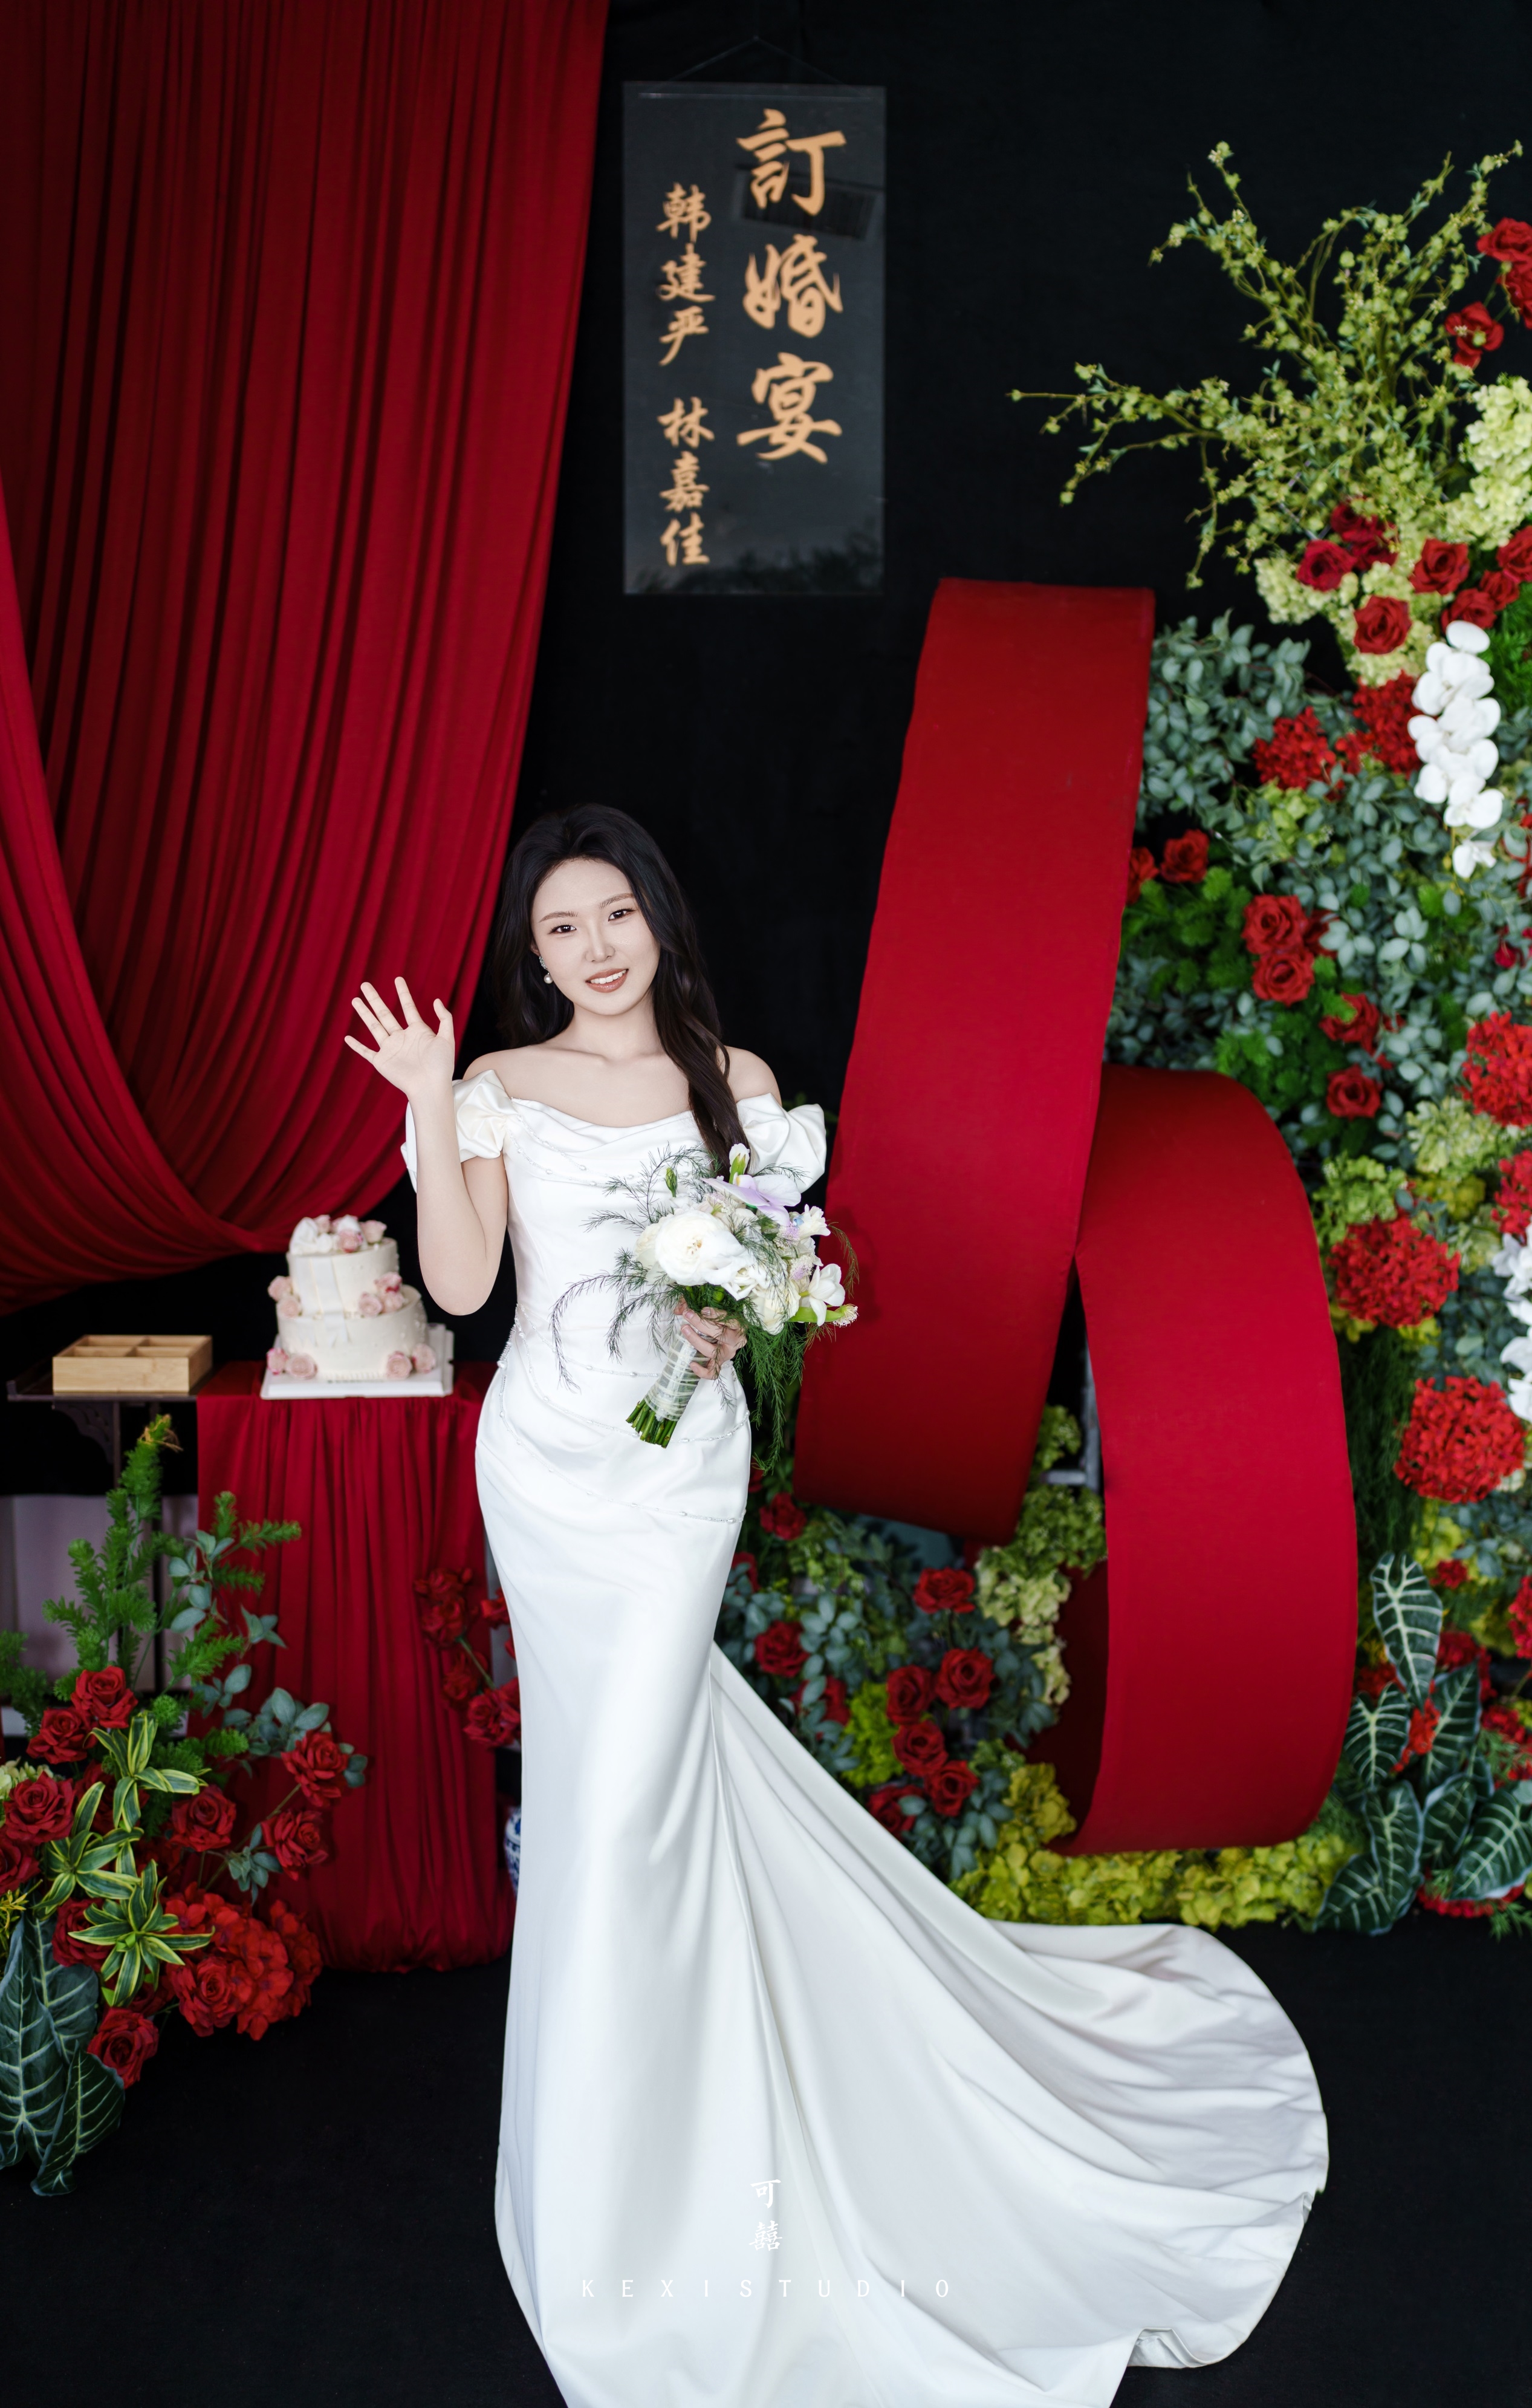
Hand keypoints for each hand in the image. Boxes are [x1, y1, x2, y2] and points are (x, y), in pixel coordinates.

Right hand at [344, 979, 454, 1101]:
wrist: (430, 1086)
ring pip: (374, 1027)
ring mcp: (390, 1049)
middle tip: (365, 984)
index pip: (408, 1007)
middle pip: (384, 1013)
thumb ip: (445, 1018)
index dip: (403, 993)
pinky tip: (347, 1038)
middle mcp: (401, 1038)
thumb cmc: (441, 1066)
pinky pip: (366, 1052)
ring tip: (355, 1000)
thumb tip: (436, 1000)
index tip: (398, 979)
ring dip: (364, 1014)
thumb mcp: (447, 1039)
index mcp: (417, 1031)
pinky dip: (356, 1046)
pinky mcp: (382, 1062)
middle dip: (374, 998)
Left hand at [678, 1302, 744, 1380]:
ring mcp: (727, 1354)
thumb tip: (680, 1309)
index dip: (716, 1315)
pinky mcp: (719, 1364)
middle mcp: (736, 1341)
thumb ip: (699, 1306)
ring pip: (713, 1351)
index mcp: (738, 1326)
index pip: (730, 1320)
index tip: (702, 1310)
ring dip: (696, 1340)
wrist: (726, 1335)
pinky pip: (713, 1373)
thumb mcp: (714, 1311)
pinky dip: (702, 1371)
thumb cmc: (720, 1320)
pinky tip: (692, 1363)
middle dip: (702, 1324)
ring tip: (685, 1329)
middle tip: (688, 1315)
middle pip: (721, 1335)